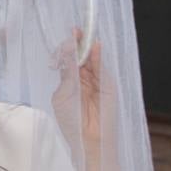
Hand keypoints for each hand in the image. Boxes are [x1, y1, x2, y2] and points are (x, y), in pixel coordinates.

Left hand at [51, 29, 111, 160]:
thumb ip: (67, 74)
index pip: (69, 60)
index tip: (65, 38)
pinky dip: (98, 57)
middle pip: (80, 56)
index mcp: (70, 81)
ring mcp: (96, 80)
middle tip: (74, 30)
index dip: (67, 49)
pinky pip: (102, 68)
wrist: (88, 139)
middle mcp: (83, 78)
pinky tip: (94, 47)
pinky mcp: (108, 84)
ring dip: (86, 47)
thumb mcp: (63, 95)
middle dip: (77, 43)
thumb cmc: (71, 121)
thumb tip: (68, 53)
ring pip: (91, 59)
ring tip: (82, 34)